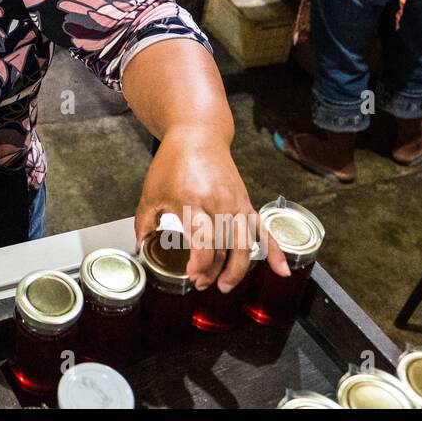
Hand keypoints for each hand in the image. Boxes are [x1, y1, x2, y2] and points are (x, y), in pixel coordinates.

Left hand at [134, 127, 287, 292]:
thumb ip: (144, 223)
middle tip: (201, 284)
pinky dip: (274, 251)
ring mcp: (236, 202)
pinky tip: (281, 271)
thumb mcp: (151, 192)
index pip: (204, 240)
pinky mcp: (246, 202)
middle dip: (214, 272)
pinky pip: (263, 229)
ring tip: (226, 285)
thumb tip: (140, 248)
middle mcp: (218, 202)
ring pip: (245, 244)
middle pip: (223, 247)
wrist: (197, 135)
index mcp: (192, 200)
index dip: (200, 263)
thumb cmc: (172, 162)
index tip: (190, 274)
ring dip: (238, 269)